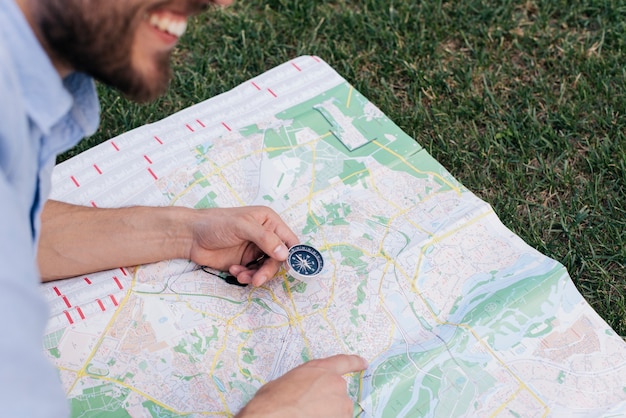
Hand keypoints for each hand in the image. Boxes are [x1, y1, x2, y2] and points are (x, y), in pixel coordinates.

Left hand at [188, 206, 298, 285]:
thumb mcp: (242, 226)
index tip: (289, 267)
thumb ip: (265, 238)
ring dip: (256, 275)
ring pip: (267, 269)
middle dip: (269, 270)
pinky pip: (254, 274)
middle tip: (258, 279)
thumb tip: (284, 254)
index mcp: (269, 222)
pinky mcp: (245, 262)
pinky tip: (233, 271)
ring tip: (241, 276)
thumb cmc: (215, 223)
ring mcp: (255, 250)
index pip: (289, 239)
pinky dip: (246, 276)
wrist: (190, 236)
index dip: (292, 254)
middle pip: (279, 259)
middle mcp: (265, 236)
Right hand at [235, 354, 367, 417]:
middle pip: (338, 392)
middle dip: (327, 400)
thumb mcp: (284, 382)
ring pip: (339, 411)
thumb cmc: (272, 402)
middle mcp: (335, 383)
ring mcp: (341, 404)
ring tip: (307, 415)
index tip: (364, 363)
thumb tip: (298, 390)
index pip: (343, 362)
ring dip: (329, 414)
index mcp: (320, 369)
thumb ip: (301, 382)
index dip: (355, 362)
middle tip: (308, 407)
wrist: (273, 416)